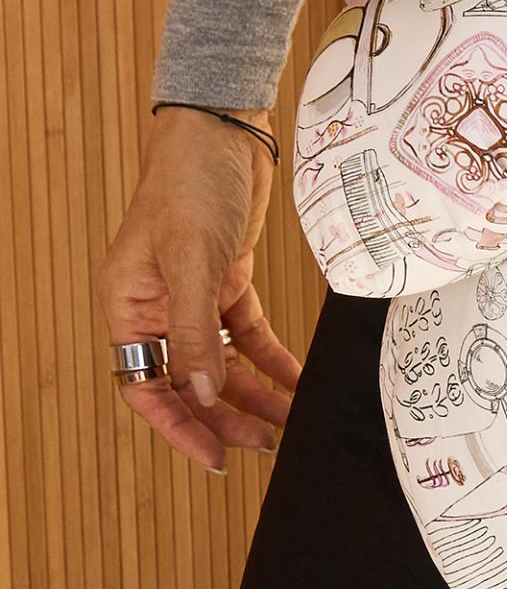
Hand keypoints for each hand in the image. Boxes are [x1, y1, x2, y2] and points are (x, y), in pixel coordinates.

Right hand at [92, 108, 302, 472]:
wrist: (225, 130)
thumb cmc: (191, 183)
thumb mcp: (192, 260)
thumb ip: (195, 332)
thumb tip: (199, 395)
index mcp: (127, 307)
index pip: (146, 387)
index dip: (178, 427)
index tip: (215, 458)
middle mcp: (156, 308)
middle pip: (188, 382)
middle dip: (226, 416)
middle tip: (266, 443)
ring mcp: (193, 295)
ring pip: (221, 363)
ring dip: (254, 393)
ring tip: (288, 422)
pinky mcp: (227, 279)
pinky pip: (248, 334)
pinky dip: (271, 358)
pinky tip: (296, 380)